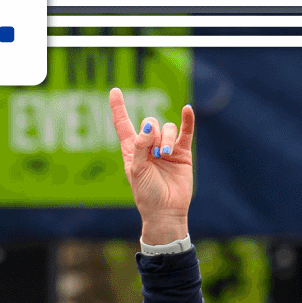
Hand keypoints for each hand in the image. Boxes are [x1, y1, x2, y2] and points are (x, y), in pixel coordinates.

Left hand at [109, 87, 194, 243]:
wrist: (166, 210)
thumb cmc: (146, 194)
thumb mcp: (136, 171)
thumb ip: (139, 147)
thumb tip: (148, 125)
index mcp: (131, 150)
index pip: (123, 124)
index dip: (119, 108)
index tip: (114, 91)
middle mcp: (148, 146)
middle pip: (150, 123)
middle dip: (152, 135)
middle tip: (153, 156)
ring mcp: (166, 147)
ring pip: (167, 128)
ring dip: (165, 140)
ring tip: (164, 156)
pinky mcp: (182, 151)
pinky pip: (185, 130)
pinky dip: (187, 120)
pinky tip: (187, 110)